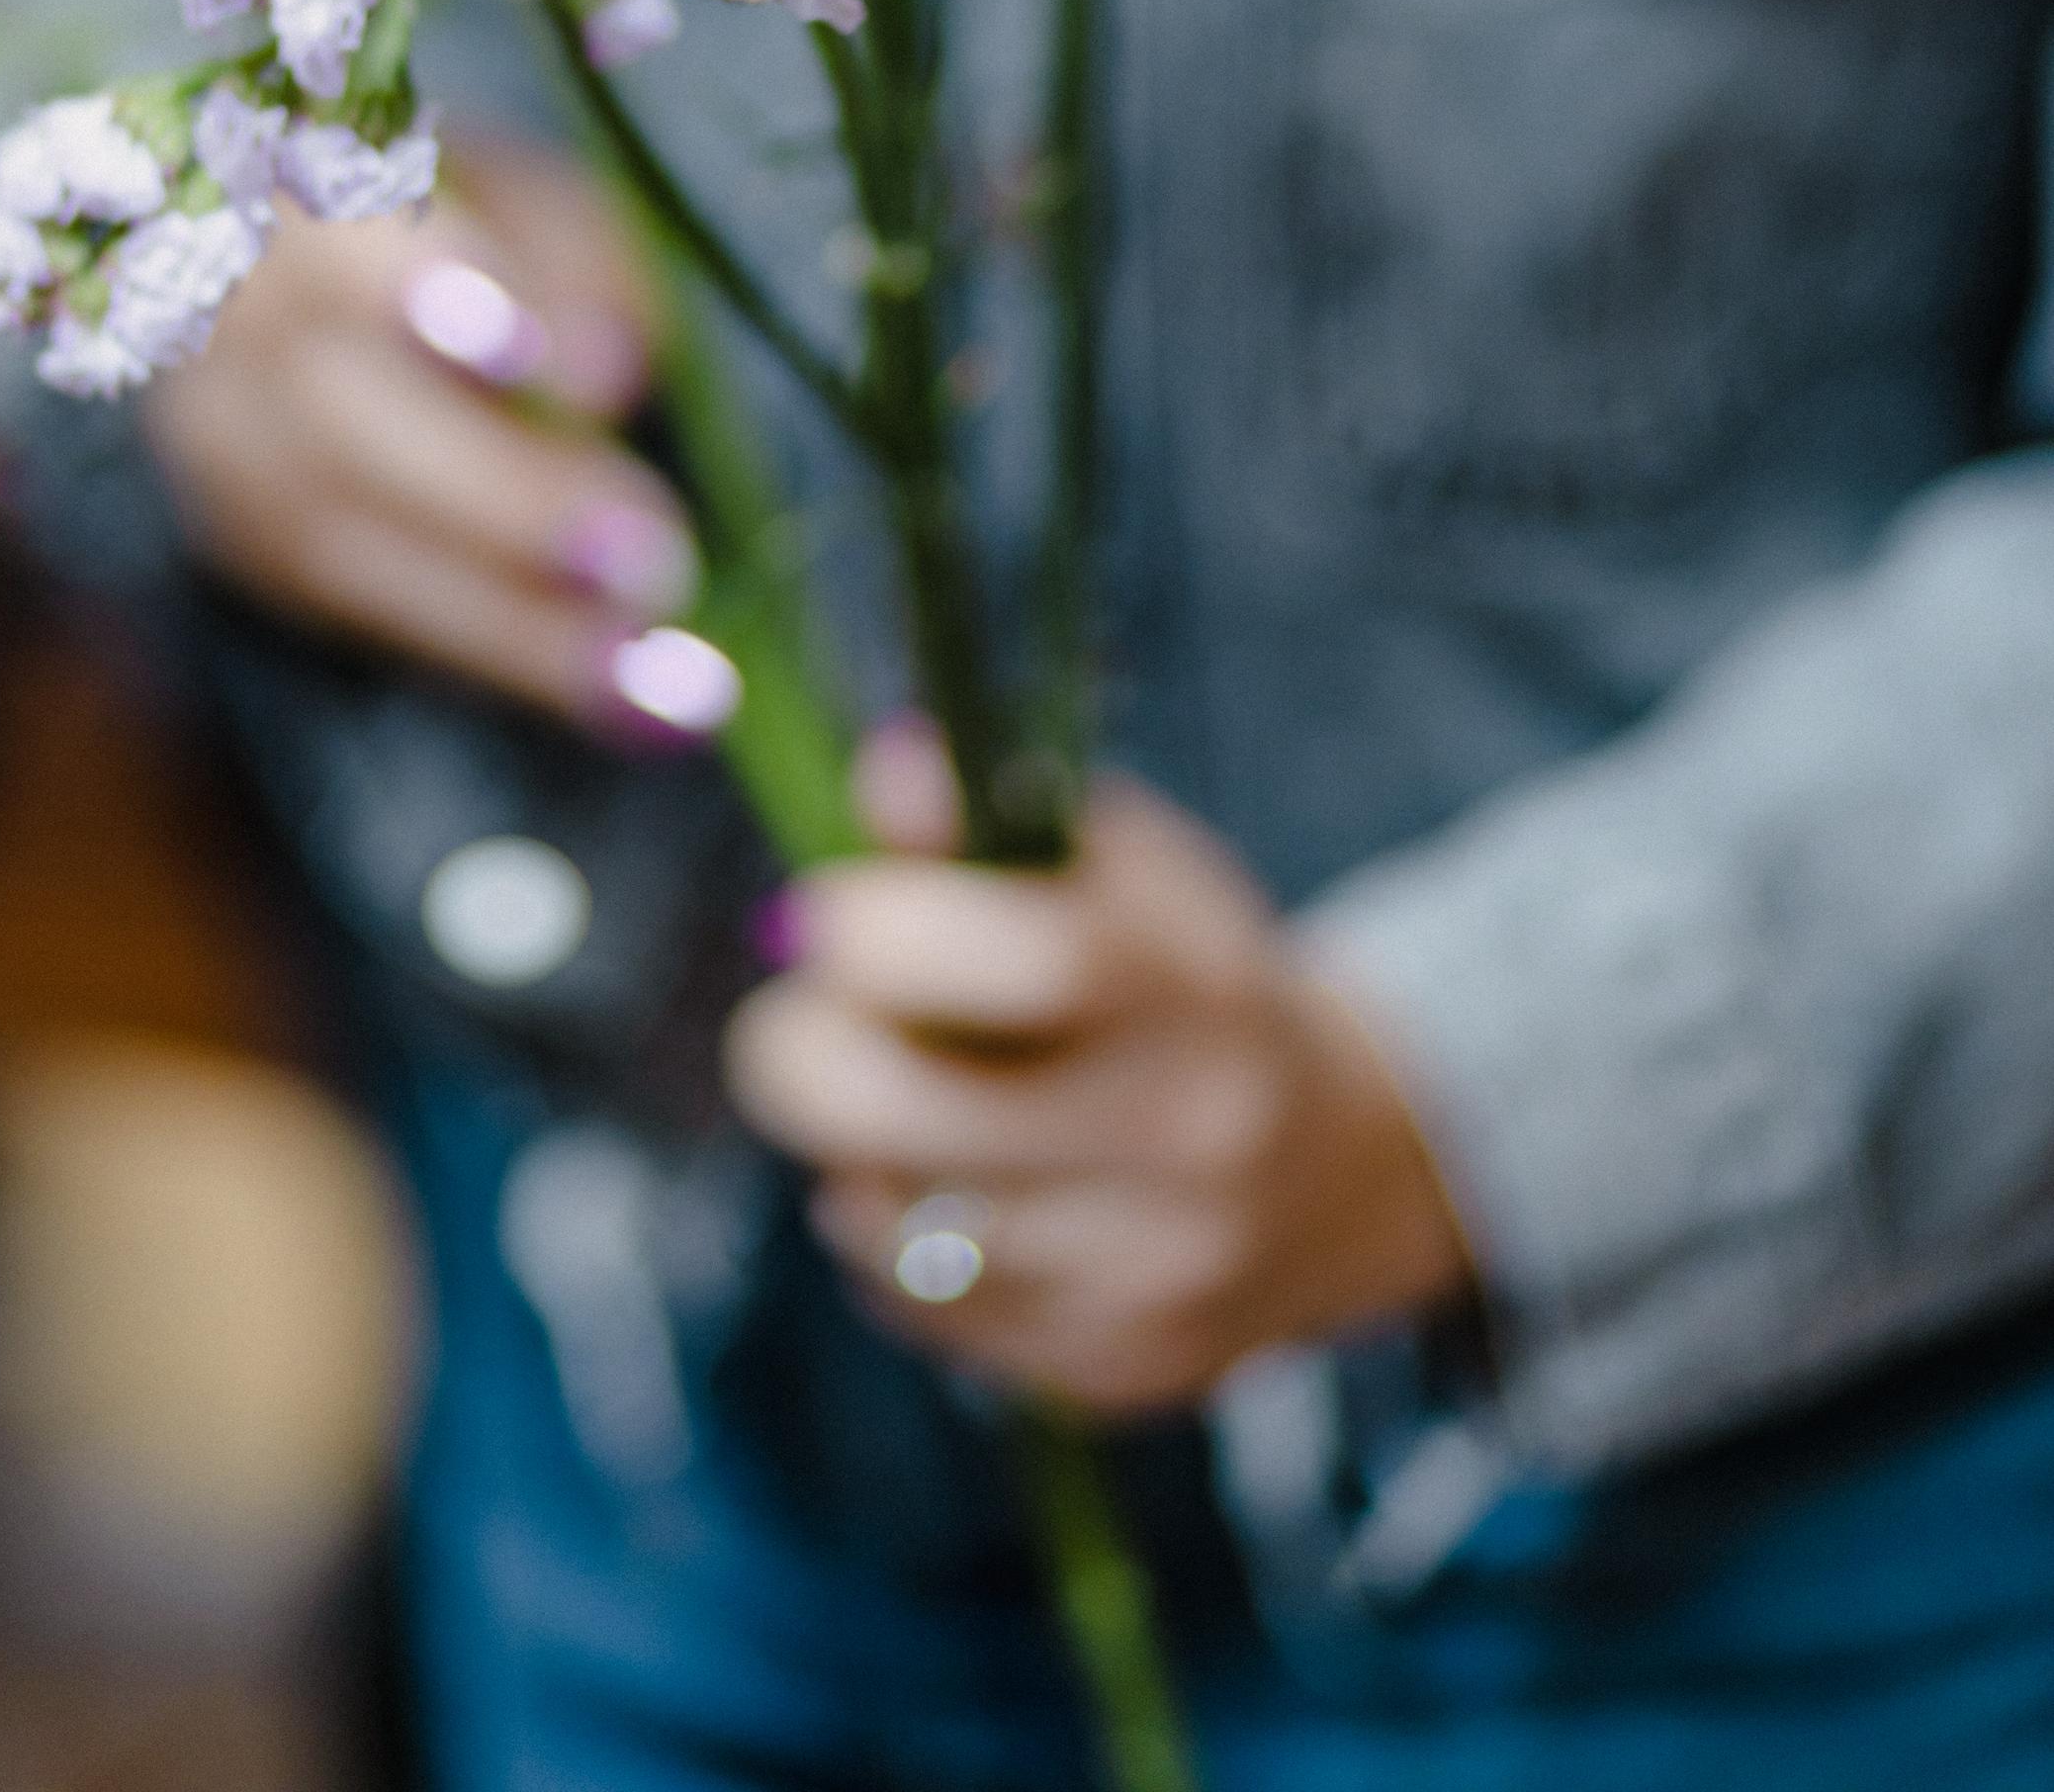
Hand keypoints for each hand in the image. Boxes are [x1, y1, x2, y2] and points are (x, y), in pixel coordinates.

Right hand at [143, 136, 711, 740]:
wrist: (305, 263)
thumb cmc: (459, 207)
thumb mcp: (534, 192)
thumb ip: (574, 257)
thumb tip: (605, 374)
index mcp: (285, 171)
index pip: (330, 221)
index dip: (430, 284)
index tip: (548, 358)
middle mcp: (213, 301)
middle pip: (331, 412)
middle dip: (504, 498)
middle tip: (654, 562)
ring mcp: (206, 427)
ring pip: (330, 540)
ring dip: (505, 621)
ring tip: (655, 673)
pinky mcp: (230, 532)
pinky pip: (345, 607)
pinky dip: (481, 647)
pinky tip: (606, 687)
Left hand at [726, 747, 1474, 1413]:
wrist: (1344, 1172)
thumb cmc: (1194, 984)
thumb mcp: (1131, 873)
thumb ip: (1000, 818)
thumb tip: (887, 770)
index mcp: (1207, 995)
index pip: (1044, 961)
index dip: (894, 927)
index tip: (826, 911)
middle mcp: (1194, 1149)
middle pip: (913, 1116)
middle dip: (803, 1054)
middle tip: (798, 1012)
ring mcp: (1153, 1280)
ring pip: (894, 1226)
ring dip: (847, 1152)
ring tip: (884, 1097)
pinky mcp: (1111, 1372)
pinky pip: (922, 1309)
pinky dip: (894, 1241)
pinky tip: (942, 1184)